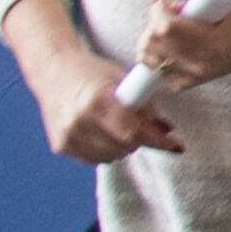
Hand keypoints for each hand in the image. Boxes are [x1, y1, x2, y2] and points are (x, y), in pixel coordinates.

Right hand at [26, 40, 179, 162]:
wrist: (54, 72)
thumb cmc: (93, 73)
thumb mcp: (122, 81)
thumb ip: (144, 106)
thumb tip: (167, 130)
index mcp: (98, 101)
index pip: (133, 132)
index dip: (158, 141)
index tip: (177, 146)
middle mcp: (80, 121)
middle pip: (124, 147)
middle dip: (142, 140)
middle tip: (143, 127)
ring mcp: (68, 136)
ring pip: (111, 157)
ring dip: (123, 147)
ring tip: (118, 126)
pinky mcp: (60, 147)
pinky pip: (94, 159)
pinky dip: (105, 150)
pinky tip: (102, 132)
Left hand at [139, 0, 230, 90]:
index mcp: (213, 42)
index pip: (167, 28)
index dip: (158, 11)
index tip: (165, 1)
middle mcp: (202, 62)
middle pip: (154, 43)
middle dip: (152, 23)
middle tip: (167, 14)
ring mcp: (194, 75)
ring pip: (150, 59)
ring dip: (151, 40)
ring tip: (165, 30)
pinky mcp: (190, 83)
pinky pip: (157, 73)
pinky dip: (155, 59)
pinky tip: (167, 47)